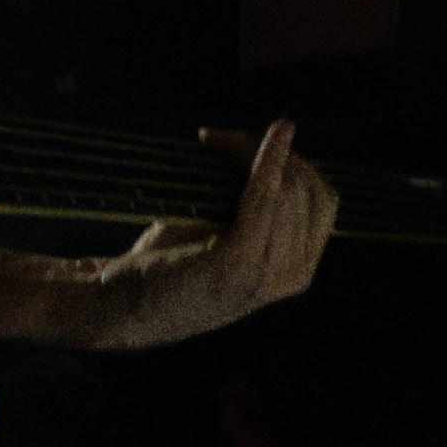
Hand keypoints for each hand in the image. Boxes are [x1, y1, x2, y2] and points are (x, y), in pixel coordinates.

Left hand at [99, 120, 337, 347]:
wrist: (126, 307)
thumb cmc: (171, 264)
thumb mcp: (224, 237)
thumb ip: (254, 206)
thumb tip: (271, 141)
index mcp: (297, 270)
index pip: (321, 199)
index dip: (292, 161)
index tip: (243, 143)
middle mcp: (292, 276)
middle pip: (303, 188)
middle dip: (264, 150)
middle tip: (218, 140)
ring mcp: (268, 272)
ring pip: (285, 189)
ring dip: (248, 151)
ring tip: (213, 142)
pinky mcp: (239, 262)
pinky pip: (264, 198)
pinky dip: (262, 160)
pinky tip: (243, 140)